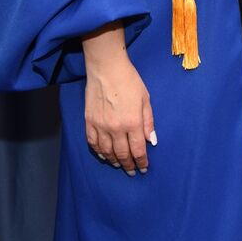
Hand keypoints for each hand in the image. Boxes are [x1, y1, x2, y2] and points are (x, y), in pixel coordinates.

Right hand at [82, 22, 155, 174]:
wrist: (106, 69)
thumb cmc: (130, 81)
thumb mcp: (145, 99)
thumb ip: (148, 121)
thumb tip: (151, 141)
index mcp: (132, 122)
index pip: (138, 150)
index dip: (141, 162)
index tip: (144, 168)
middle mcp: (116, 128)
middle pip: (122, 154)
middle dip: (128, 165)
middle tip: (132, 171)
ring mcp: (101, 127)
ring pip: (107, 152)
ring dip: (114, 161)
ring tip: (119, 165)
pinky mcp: (89, 123)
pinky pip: (93, 144)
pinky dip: (99, 153)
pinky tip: (104, 155)